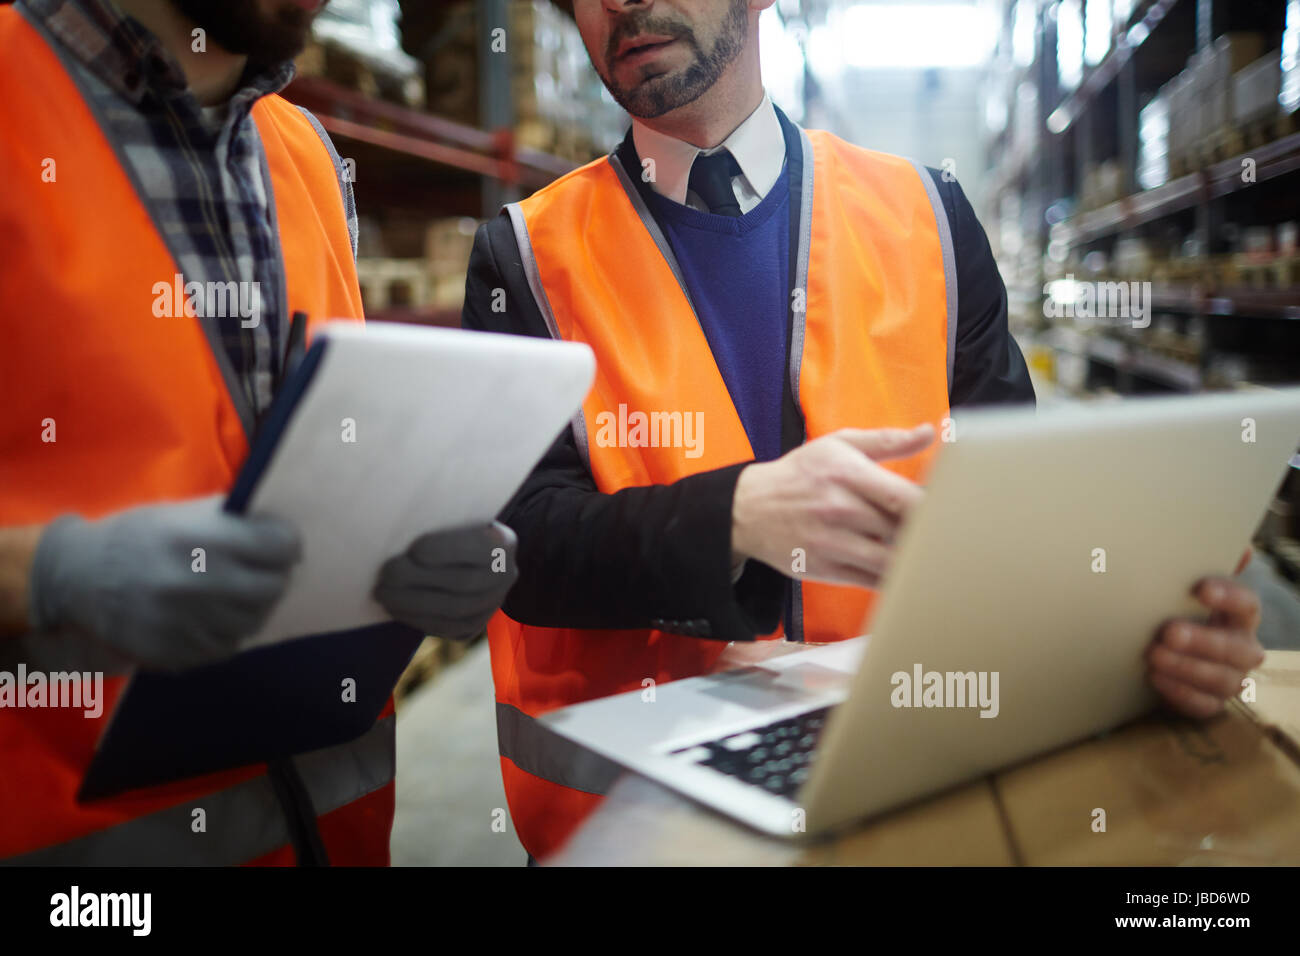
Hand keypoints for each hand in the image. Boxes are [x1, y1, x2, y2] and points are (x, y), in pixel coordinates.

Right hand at [29, 495, 300, 669]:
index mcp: (201, 539)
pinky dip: (227, 629)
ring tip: (231, 590)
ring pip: (255, 620)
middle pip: (274, 587)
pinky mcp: (179, 653)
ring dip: (252, 605)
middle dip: (274, 575)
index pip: (281, 546)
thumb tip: (284, 532)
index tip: (279, 543)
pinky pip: (228, 644)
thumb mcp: (183, 513)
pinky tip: (210, 613)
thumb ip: (235, 521)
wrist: (78, 578)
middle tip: (261, 569)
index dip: (285, 542)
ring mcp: (188, 623)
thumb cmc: (138, 537)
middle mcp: (197, 583)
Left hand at [373, 522, 517, 639]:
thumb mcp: (454, 519)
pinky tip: (395, 609)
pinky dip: (418, 620)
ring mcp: (493, 605)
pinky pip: (448, 629)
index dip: (448, 551)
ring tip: (383, 594)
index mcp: (504, 542)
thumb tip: (402, 528)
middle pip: (463, 583)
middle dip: (420, 580)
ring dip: (412, 604)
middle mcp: (506, 576)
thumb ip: (438, 521)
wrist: (468, 558)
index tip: (414, 550)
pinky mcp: (476, 625)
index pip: (480, 548)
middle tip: (387, 573)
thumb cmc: (452, 529)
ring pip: (454, 611)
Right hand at [731, 425, 933, 587]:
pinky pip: (873, 582)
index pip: (904, 497)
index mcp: (846, 475)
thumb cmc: (800, 474)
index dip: (935, 507)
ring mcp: (831, 544)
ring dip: (913, 559)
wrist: (747, 510)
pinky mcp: (825, 571)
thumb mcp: (837, 445)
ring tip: (929, 552)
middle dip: (927, 533)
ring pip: (891, 561)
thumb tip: (929, 432)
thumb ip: (886, 441)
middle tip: (948, 531)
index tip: (952, 507)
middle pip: (902, 531)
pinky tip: (905, 570)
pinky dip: (894, 579)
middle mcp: (839, 510)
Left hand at [1146, 556, 1263, 718]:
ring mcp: (1230, 679)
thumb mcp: (1186, 587)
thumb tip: (1240, 548)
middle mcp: (1243, 649)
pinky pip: (1204, 706)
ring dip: (1187, 667)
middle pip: (1237, 648)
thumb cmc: (1179, 611)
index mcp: (1241, 617)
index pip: (1248, 605)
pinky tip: (1156, 678)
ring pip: (1222, 680)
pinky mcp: (1210, 703)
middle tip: (1170, 631)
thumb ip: (1204, 564)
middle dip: (1203, 641)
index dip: (1229, 597)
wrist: (1163, 650)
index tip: (1200, 588)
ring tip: (1154, 654)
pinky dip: (1180, 693)